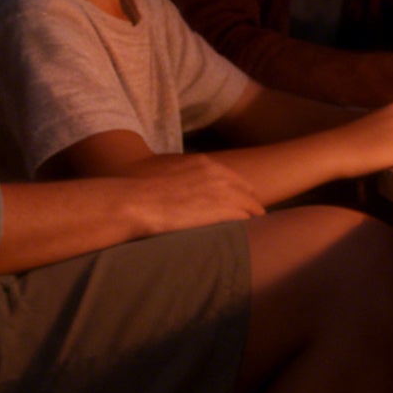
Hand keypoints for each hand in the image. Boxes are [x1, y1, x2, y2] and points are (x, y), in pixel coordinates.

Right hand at [121, 153, 264, 235]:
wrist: (137, 202)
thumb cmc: (142, 191)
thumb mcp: (167, 172)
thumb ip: (182, 176)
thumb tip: (181, 187)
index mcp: (203, 163)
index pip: (231, 176)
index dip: (237, 189)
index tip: (239, 198)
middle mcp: (217, 174)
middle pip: (245, 188)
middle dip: (249, 200)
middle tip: (253, 211)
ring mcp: (222, 191)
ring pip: (249, 202)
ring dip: (252, 212)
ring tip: (255, 222)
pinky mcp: (223, 209)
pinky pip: (244, 216)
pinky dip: (247, 222)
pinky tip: (247, 229)